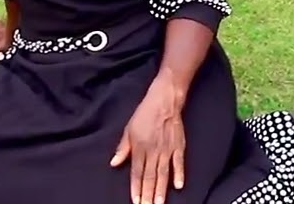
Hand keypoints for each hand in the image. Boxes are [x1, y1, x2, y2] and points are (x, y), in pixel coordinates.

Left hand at [111, 80, 186, 203]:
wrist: (164, 100)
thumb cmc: (144, 114)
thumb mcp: (128, 129)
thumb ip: (122, 148)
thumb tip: (113, 163)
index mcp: (139, 148)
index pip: (136, 173)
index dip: (135, 188)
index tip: (136, 201)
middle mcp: (153, 151)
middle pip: (150, 177)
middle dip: (148, 194)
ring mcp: (167, 149)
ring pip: (163, 173)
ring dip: (161, 189)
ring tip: (160, 203)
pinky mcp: (179, 145)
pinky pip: (179, 162)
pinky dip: (179, 174)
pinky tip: (179, 186)